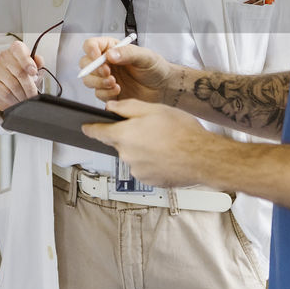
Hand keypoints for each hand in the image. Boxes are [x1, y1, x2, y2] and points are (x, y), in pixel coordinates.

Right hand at [0, 41, 43, 112]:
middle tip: (34, 95)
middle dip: (29, 87)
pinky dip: (14, 100)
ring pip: (13, 85)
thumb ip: (37, 62)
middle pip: (19, 73)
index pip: (19, 50)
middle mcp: (4, 57)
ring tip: (27, 100)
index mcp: (16, 49)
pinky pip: (5, 93)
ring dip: (23, 95)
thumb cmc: (21, 73)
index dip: (27, 62)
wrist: (5, 83)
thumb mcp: (32, 66)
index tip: (34, 72)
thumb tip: (39, 61)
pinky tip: (17, 101)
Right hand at [78, 37, 171, 103]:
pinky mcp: (108, 93)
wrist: (163, 88)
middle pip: (85, 63)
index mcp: (112, 49)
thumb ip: (128, 53)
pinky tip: (118, 90)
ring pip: (89, 80)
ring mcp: (106, 78)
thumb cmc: (155, 68)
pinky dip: (106, 93)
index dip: (90, 50)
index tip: (97, 56)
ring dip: (99, 82)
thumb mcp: (145, 56)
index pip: (92, 45)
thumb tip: (110, 54)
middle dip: (93, 69)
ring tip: (114, 82)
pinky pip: (98, 94)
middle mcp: (106, 63)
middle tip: (108, 72)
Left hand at [82, 99, 220, 186]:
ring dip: (143, 149)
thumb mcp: (154, 109)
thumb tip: (110, 107)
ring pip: (134, 156)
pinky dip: (152, 161)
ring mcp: (137, 171)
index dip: (91, 128)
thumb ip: (127, 107)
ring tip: (164, 143)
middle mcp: (127, 156)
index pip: (97, 133)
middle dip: (130, 135)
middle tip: (152, 128)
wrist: (203, 157)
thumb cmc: (182, 132)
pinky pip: (145, 168)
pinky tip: (167, 155)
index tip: (86, 127)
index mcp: (124, 136)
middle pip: (120, 143)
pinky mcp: (149, 180)